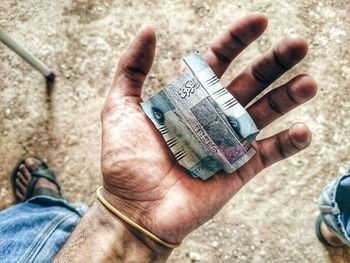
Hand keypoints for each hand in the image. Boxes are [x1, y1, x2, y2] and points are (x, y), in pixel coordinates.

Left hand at [100, 13, 316, 245]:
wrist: (135, 208)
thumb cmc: (124, 160)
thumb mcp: (120, 107)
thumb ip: (132, 69)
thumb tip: (148, 29)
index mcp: (188, 99)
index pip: (218, 61)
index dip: (237, 39)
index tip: (259, 21)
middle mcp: (211, 116)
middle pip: (248, 82)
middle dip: (273, 63)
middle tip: (298, 44)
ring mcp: (227, 142)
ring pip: (264, 114)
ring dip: (288, 98)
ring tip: (308, 83)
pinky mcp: (238, 169)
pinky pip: (268, 154)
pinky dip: (287, 144)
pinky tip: (301, 131)